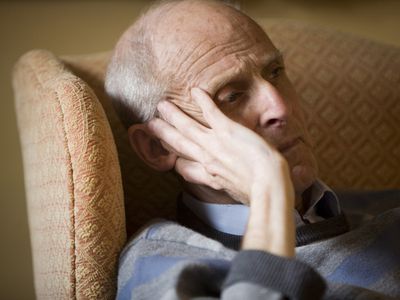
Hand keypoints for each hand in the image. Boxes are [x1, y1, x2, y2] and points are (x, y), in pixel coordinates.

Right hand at [148, 87, 289, 204]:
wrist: (268, 185)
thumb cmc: (258, 193)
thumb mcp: (237, 195)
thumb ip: (229, 186)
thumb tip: (224, 184)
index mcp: (209, 176)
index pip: (184, 168)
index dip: (174, 161)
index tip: (169, 156)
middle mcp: (207, 159)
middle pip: (179, 144)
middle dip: (163, 134)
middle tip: (150, 125)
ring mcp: (214, 143)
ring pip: (187, 127)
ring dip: (173, 115)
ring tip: (161, 105)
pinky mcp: (226, 130)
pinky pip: (210, 112)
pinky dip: (202, 101)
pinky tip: (195, 90)